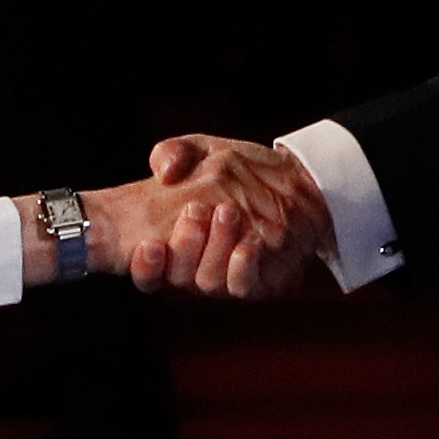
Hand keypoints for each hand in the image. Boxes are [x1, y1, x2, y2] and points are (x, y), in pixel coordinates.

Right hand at [130, 136, 332, 299]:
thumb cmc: (238, 172)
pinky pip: (242, 286)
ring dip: (214, 248)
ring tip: (227, 212)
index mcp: (168, 245)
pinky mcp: (255, 284)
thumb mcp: (203, 152)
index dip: (144, 264)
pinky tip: (249, 241)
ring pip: (208, 282)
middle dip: (183, 247)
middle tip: (195, 211)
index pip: (145, 271)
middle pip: (176, 278)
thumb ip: (175, 152)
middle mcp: (192, 270)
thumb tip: (164, 169)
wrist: (294, 185)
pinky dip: (242, 264)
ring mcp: (223, 280)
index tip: (150, 244)